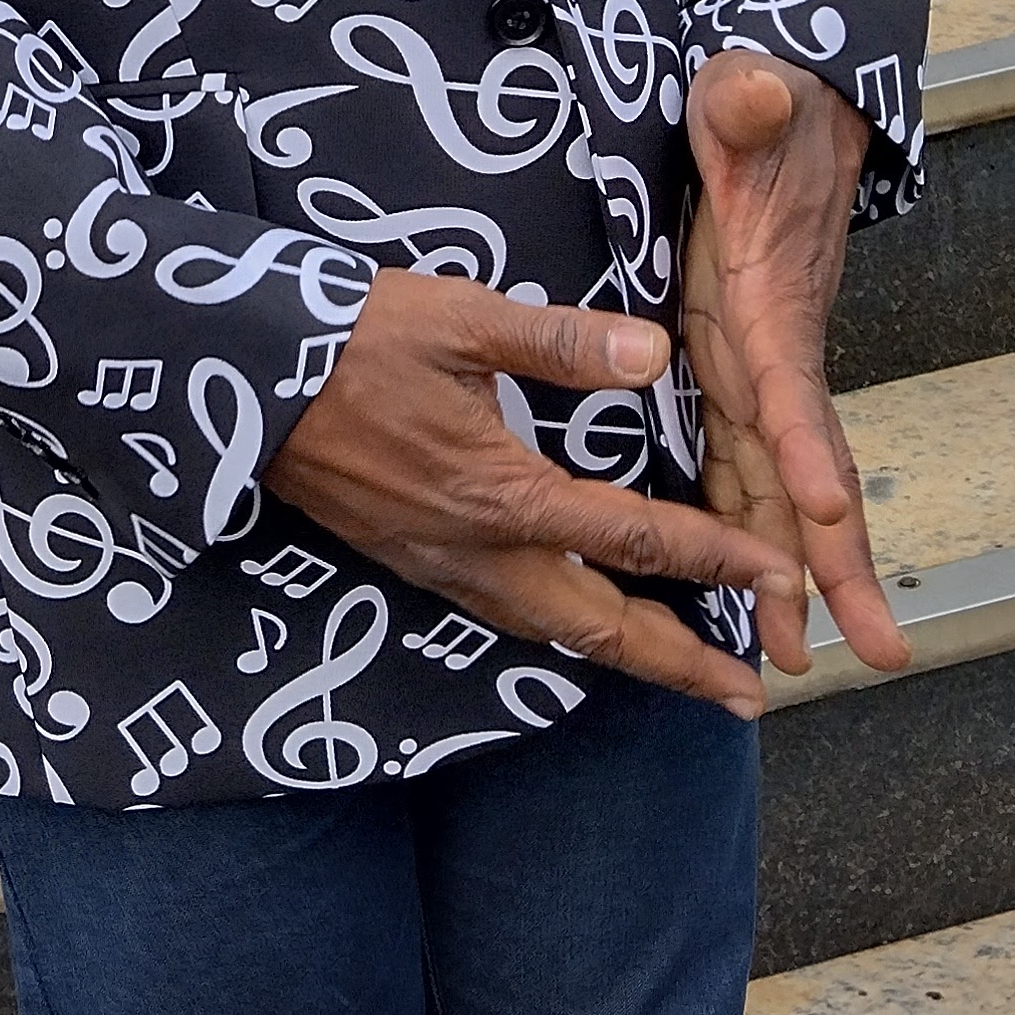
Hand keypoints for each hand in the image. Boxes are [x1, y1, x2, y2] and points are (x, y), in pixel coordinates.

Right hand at [264, 272, 793, 716]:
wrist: (237, 380)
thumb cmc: (349, 338)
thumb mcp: (460, 319)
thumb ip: (560, 342)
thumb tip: (653, 356)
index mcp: (502, 493)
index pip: (632, 537)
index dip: (714, 559)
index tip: (778, 577)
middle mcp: (477, 550)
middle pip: (599, 629)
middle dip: (679, 666)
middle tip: (748, 695)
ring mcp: (439, 565)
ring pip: (550, 633)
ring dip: (624, 657)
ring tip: (684, 674)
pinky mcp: (409, 560)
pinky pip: (504, 617)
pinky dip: (560, 633)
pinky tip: (576, 622)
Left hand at [682, 50, 906, 680]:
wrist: (780, 110)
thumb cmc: (758, 105)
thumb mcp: (745, 93)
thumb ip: (750, 101)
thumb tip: (759, 89)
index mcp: (771, 296)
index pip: (792, 379)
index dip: (807, 441)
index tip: (832, 506)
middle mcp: (777, 351)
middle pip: (813, 468)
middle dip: (843, 561)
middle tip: (879, 649)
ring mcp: (759, 371)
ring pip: (785, 491)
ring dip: (804, 576)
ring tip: (808, 664)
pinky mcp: (735, 373)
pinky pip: (746, 471)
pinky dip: (756, 537)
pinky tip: (757, 604)